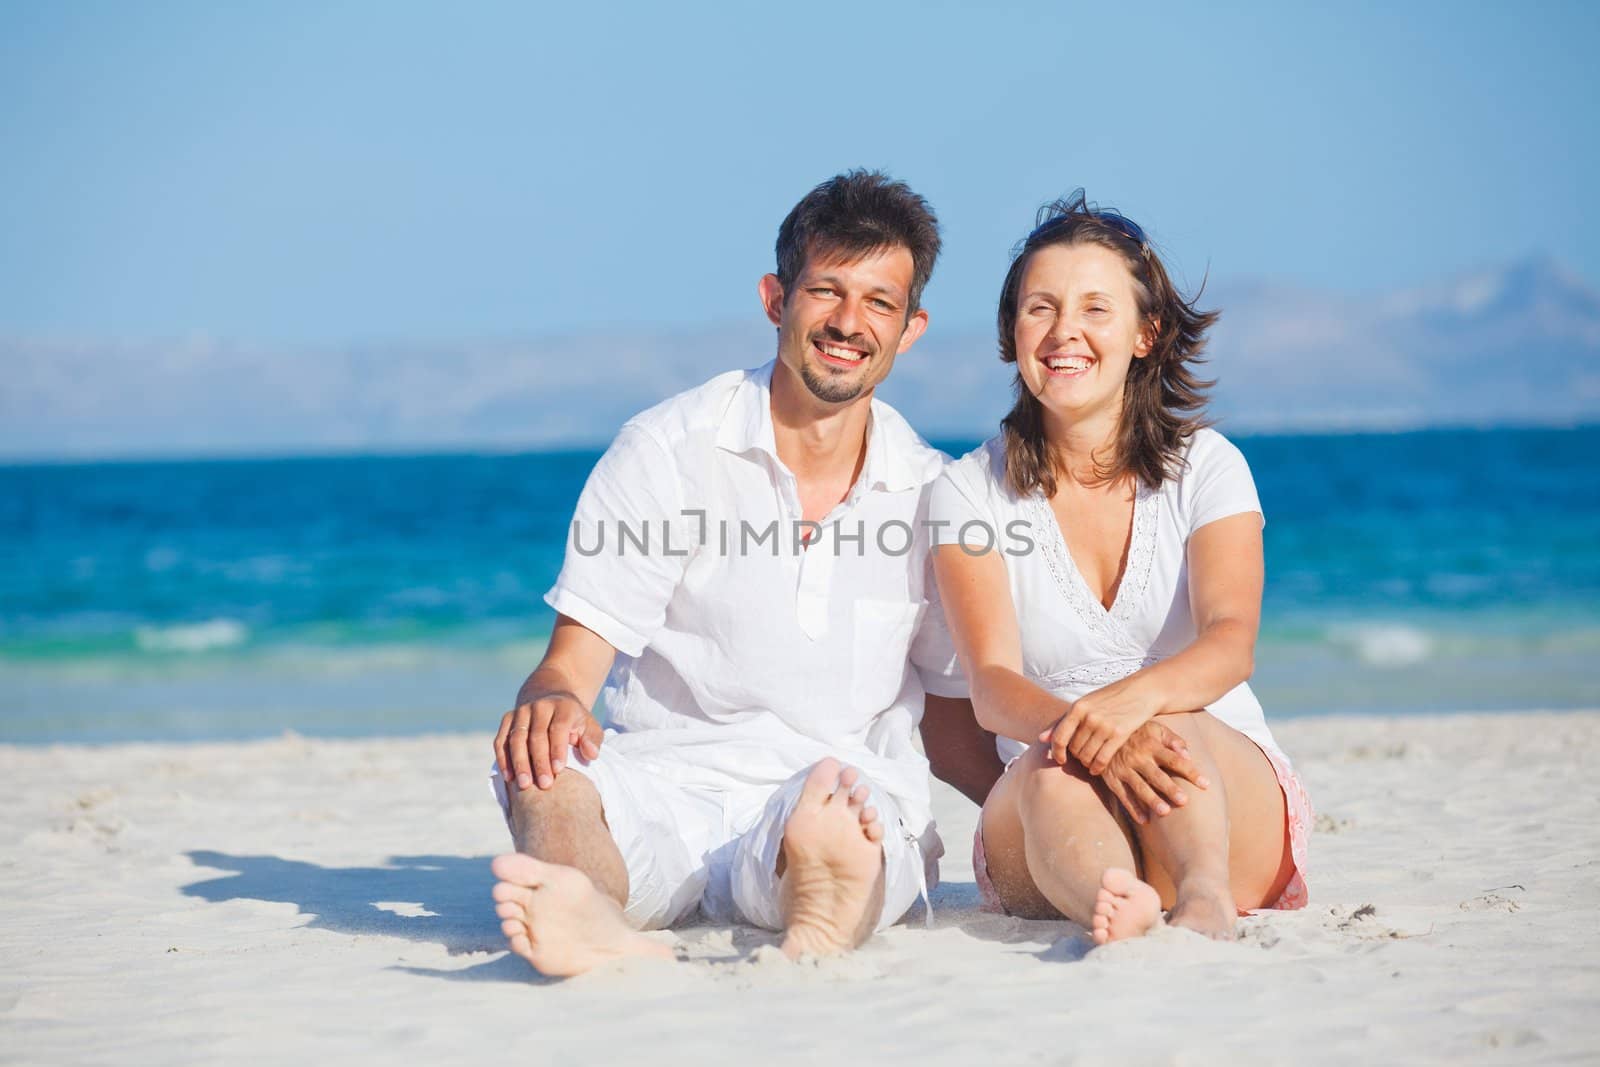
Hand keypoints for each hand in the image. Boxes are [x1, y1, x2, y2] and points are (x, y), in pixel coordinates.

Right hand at [494, 690, 602, 791]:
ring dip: (519, 763)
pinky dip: (504, 759)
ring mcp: (521, 711)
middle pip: (536, 735)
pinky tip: (509, 777)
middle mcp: (540, 706)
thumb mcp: (589, 726)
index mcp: (563, 706)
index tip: (558, 770)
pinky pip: (502, 740)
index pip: (558, 728)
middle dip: (539, 761)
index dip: (557, 749)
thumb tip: (591, 755)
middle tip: (544, 785)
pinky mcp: (508, 719)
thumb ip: (592, 740)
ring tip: (524, 785)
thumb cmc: (574, 721)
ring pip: (516, 738)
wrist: (551, 697)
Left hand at [1038, 675, 1161, 774]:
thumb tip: (1041, 739)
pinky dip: (1097, 768)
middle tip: (1082, 757)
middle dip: (1076, 756)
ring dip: (1087, 763)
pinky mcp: (1119, 734)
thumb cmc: (1110, 698)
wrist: (1142, 691)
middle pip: (1074, 749)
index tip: (1060, 760)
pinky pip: (1102, 759)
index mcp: (1077, 707)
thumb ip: (1063, 721)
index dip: (1056, 752)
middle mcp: (1088, 717)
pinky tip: (1097, 769)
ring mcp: (1104, 725)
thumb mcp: (1085, 704)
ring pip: (1086, 756)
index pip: (1059, 737)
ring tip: (1089, 762)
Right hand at [1098, 720, 1209, 824]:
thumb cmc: (1136, 731)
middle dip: (1169, 788)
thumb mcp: (1154, 728)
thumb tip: (1188, 754)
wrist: (1102, 731)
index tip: (1206, 784)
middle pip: (1156, 775)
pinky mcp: (1111, 778)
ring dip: (1151, 800)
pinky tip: (1144, 820)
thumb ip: (1172, 739)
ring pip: (1139, 787)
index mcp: (1151, 745)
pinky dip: (1132, 808)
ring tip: (1165, 812)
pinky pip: (1122, 795)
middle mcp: (1138, 758)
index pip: (1175, 760)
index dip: (1190, 771)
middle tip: (1184, 801)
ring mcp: (1123, 769)